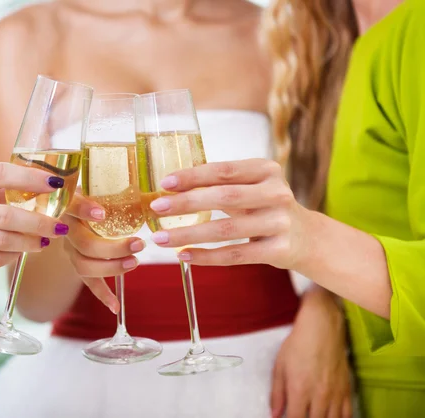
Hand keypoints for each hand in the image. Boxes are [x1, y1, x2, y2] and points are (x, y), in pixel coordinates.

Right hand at [0, 162, 69, 269]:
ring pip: (1, 242)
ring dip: (29, 243)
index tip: (55, 184)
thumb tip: (41, 189)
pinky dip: (11, 257)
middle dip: (39, 223)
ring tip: (45, 241)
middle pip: (5, 216)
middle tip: (59, 226)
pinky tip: (22, 252)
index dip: (29, 178)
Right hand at [60, 194, 145, 312]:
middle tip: (140, 243)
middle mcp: (66, 228)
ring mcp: (70, 249)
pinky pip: (88, 282)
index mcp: (70, 204)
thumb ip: (116, 186)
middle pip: (84, 244)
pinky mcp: (78, 263)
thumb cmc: (94, 191)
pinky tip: (116, 306)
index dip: (84, 210)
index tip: (101, 213)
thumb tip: (154, 193)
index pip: (71, 205)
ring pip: (84, 265)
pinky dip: (103, 294)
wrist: (72, 208)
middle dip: (113, 248)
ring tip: (135, 262)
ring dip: (111, 267)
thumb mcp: (100, 184)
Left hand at [147, 159, 308, 268]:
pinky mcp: (279, 250)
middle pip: (224, 198)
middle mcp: (276, 193)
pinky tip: (184, 256)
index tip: (165, 183)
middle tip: (157, 208)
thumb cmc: (266, 207)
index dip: (193, 176)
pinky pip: (236, 255)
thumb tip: (171, 187)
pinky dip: (206, 257)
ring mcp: (279, 222)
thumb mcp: (251, 188)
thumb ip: (221, 184)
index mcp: (267, 170)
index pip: (224, 171)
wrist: (308, 238)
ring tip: (161, 238)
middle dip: (186, 203)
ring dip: (188, 234)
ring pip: (226, 230)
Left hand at [271, 288, 352, 417]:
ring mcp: (335, 394)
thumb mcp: (280, 366)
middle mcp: (319, 396)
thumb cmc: (298, 345)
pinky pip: (347, 414)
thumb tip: (275, 414)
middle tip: (301, 415)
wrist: (322, 328)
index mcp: (299, 390)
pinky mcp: (346, 390)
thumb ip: (277, 393)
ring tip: (315, 415)